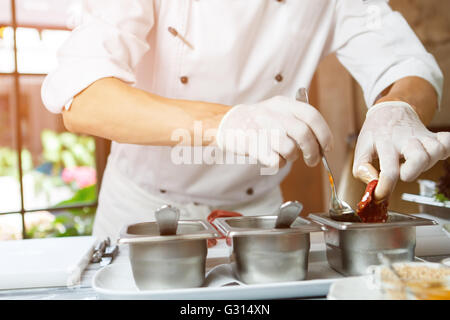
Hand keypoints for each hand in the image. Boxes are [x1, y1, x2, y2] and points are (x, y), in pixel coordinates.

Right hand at [216, 96, 332, 168]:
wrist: (228, 124)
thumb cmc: (258, 122)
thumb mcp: (278, 111)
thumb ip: (299, 121)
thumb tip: (322, 143)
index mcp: (283, 104)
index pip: (312, 115)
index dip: (324, 133)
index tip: (327, 147)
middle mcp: (273, 114)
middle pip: (304, 134)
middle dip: (313, 151)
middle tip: (313, 160)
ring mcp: (261, 129)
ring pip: (290, 149)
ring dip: (292, 158)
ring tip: (285, 156)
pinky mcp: (252, 144)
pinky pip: (275, 161)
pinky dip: (278, 164)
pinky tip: (272, 158)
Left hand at [353, 101, 449, 199]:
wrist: (390, 110)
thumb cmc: (376, 132)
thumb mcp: (361, 148)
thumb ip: (361, 168)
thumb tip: (373, 182)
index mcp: (385, 143)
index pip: (389, 172)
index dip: (385, 188)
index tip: (380, 195)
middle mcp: (406, 139)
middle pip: (420, 159)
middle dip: (411, 173)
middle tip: (401, 171)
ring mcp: (422, 137)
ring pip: (436, 151)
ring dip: (426, 162)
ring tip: (411, 161)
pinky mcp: (434, 136)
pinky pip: (448, 141)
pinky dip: (445, 148)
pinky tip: (431, 151)